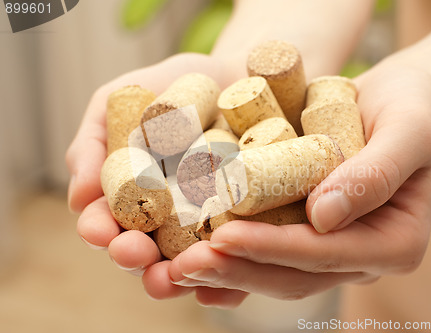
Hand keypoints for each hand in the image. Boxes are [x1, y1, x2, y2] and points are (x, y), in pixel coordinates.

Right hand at [66, 52, 248, 305]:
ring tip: (178, 269)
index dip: (99, 231)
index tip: (99, 230)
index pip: (109, 224)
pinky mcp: (251, 225)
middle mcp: (169, 219)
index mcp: (133, 197)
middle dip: (134, 260)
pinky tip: (228, 267)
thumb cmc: (175, 86)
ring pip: (191, 263)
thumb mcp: (119, 103)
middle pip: (147, 253)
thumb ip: (92, 144)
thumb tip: (79, 198)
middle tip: (134, 253)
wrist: (240, 75)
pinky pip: (241, 254)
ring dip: (180, 273)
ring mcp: (210, 224)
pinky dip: (233, 268)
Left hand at [161, 60, 430, 304]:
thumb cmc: (411, 107)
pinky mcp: (308, 232)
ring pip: (275, 271)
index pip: (325, 255)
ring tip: (177, 267)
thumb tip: (322, 217)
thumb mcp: (407, 129)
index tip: (225, 237)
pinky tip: (196, 262)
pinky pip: (268, 253)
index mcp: (394, 243)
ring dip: (226, 270)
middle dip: (238, 268)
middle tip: (184, 264)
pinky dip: (232, 259)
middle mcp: (361, 255)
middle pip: (293, 274)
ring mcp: (333, 248)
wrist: (399, 99)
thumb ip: (375, 173)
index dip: (273, 249)